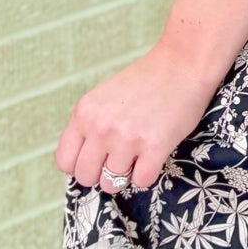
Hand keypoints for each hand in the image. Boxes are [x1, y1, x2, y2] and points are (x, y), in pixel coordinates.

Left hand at [54, 39, 222, 194]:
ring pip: (112, 184)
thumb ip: (90, 126)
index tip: (96, 161)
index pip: (65, 161)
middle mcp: (101, 128)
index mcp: (84, 113)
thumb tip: (83, 163)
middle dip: (101, 175)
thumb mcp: (103, 98)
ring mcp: (127, 139)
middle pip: (86, 177)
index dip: (80, 166)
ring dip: (125, 176)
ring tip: (138, 156)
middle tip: (118, 162)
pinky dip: (147, 175)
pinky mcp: (155, 147)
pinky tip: (153, 157)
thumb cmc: (145, 81)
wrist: (182, 64)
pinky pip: (141, 181)